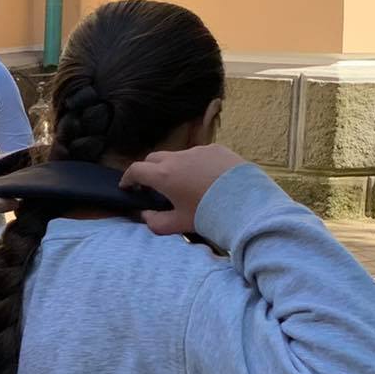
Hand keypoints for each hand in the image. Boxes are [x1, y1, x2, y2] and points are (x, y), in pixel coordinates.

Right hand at [120, 146, 247, 236]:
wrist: (247, 203)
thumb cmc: (209, 215)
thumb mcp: (179, 224)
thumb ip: (156, 222)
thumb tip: (145, 216)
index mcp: (163, 175)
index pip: (135, 170)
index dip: (127, 178)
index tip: (127, 187)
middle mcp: (177, 158)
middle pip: (154, 158)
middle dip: (148, 170)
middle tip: (152, 186)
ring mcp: (198, 150)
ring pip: (178, 156)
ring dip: (174, 167)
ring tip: (185, 185)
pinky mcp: (217, 149)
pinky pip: (199, 154)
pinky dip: (196, 165)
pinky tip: (207, 179)